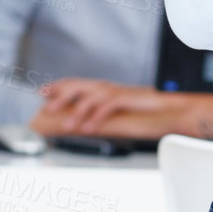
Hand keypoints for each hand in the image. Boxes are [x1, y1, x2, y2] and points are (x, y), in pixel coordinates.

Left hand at [29, 78, 162, 136]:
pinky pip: (108, 107)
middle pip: (79, 86)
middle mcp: (109, 88)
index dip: (58, 87)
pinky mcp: (128, 99)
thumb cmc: (146, 114)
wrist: (170, 111)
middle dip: (60, 95)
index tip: (42, 92)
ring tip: (66, 126)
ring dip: (76, 112)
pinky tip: (88, 128)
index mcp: (105, 89)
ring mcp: (118, 92)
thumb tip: (81, 125)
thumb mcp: (118, 116)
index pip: (77, 84)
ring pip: (91, 97)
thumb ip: (100, 117)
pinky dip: (96, 117)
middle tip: (46, 107)